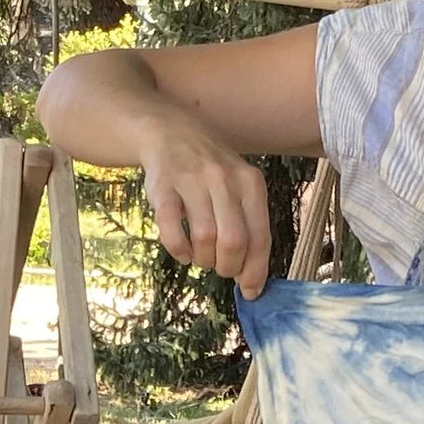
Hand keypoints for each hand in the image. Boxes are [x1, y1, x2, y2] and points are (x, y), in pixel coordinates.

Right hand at [146, 125, 275, 299]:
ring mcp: (192, 182)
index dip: (256, 271)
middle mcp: (224, 180)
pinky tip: (183, 252)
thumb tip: (252, 279)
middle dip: (229, 267)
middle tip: (222, 269)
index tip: (250, 291)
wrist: (172, 132)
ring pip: (205, 238)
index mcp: (250, 183)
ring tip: (201, 257)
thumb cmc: (212, 171)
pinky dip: (178, 249)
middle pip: (234, 241)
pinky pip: (171, 228)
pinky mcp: (163, 188)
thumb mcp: (239, 187)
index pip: (260, 237)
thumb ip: (249, 226)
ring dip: (204, 260)